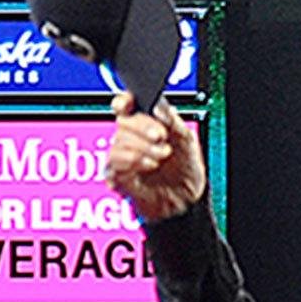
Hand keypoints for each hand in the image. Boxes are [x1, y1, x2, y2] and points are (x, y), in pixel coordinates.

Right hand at [105, 93, 206, 221]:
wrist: (186, 200)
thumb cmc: (185, 169)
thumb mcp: (186, 140)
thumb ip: (172, 120)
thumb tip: (158, 105)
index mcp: (145, 124)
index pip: (125, 105)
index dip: (123, 101)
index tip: (127, 104)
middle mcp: (131, 138)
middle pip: (122, 121)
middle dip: (143, 126)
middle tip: (160, 136)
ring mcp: (122, 156)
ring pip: (118, 140)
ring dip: (144, 147)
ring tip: (162, 157)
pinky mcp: (117, 175)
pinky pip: (114, 160)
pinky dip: (134, 160)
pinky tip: (150, 165)